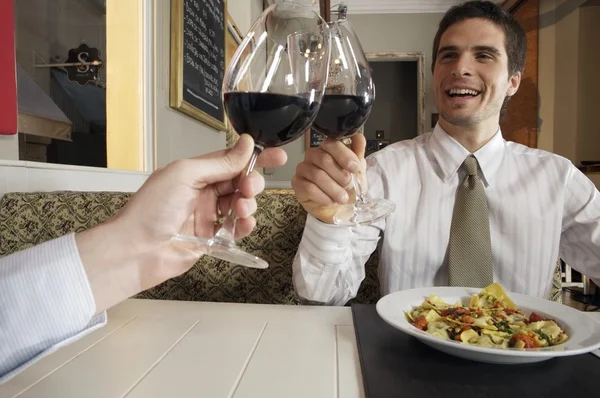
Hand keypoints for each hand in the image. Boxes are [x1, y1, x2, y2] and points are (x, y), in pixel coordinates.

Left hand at [76, 134, 286, 311]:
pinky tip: (243, 225)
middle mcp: (203, 192)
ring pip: (242, 205)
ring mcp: (208, 216)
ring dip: (248, 204)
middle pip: (240, 182)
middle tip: (248, 189)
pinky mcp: (212, 240)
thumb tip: (247, 144)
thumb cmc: (151, 209)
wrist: (135, 250)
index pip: (231, 160)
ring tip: (240, 210)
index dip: (255, 158)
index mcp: (195, 173)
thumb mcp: (186, 175)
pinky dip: (245, 226)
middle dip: (251, 183)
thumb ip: (219, 162)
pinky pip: (237, 230)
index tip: (278, 157)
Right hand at [292, 134, 365, 222]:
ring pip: (317, 175)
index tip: (354, 168)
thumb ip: (358, 155)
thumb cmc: (347, 188)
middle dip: (340, 175)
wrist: (338, 209)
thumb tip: (359, 137)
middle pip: (324, 159)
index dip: (344, 155)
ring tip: (342, 198)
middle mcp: (313, 155)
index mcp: (327, 148)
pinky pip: (309, 188)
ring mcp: (303, 168)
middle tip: (348, 186)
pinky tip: (330, 201)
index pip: (331, 143)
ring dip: (334, 189)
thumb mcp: (358, 172)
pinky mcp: (296, 183)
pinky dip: (323, 197)